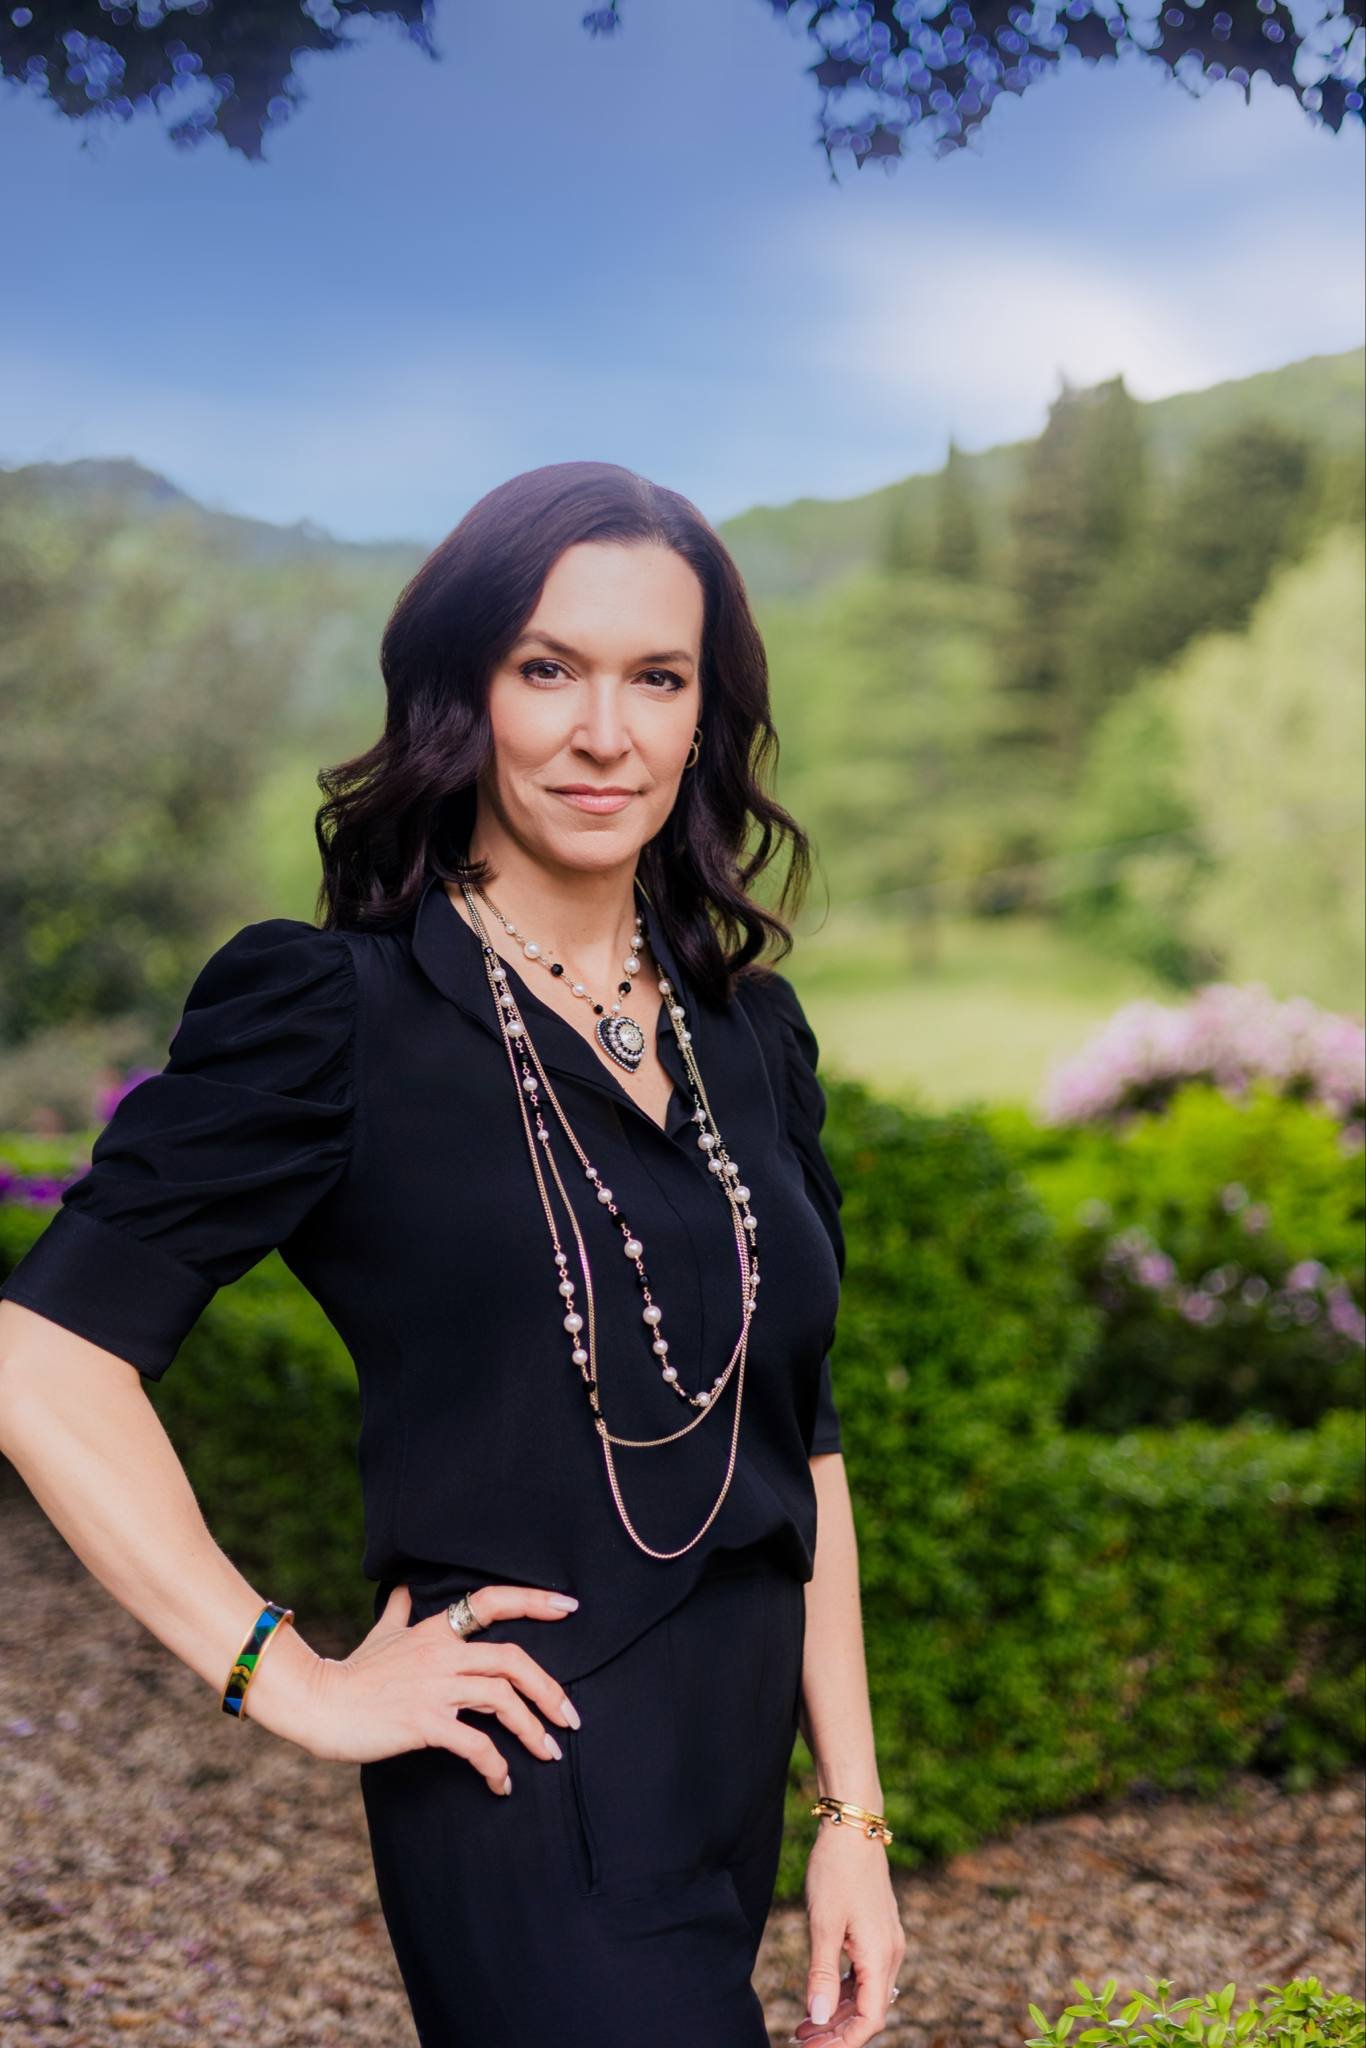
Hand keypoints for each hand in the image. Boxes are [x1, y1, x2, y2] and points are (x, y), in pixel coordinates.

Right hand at [300, 1581, 581, 1790]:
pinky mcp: (424, 1722)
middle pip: (512, 1659)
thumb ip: (400, 1612)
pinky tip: (502, 1783)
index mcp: (437, 1630)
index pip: (492, 1602)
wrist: (318, 1704)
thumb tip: (406, 1588)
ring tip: (548, 1753)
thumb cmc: (351, 1672)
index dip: (534, 1600)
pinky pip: (475, 1744)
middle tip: (571, 1717)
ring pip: (502, 1699)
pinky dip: (495, 1765)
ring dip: (532, 1729)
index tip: (569, 1606)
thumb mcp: (381, 1634)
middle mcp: (442, 1653)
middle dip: (549, 1689)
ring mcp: (434, 1688)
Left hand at [792, 1818, 905, 2044]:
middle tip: (801, 2040)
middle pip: (868, 2011)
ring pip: (865, 1994)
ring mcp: (886, 1942)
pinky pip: (864, 1975)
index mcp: (880, 1955)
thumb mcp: (823, 1924)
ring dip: (837, 2013)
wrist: (853, 1828)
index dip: (844, 2042)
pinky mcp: (877, 1932)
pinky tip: (820, 1996)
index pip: (870, 2019)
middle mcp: (890, 1953)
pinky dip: (842, 1991)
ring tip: (803, 2026)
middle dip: (836, 2032)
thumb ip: (821, 1974)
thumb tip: (817, 2019)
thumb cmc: (836, 1872)